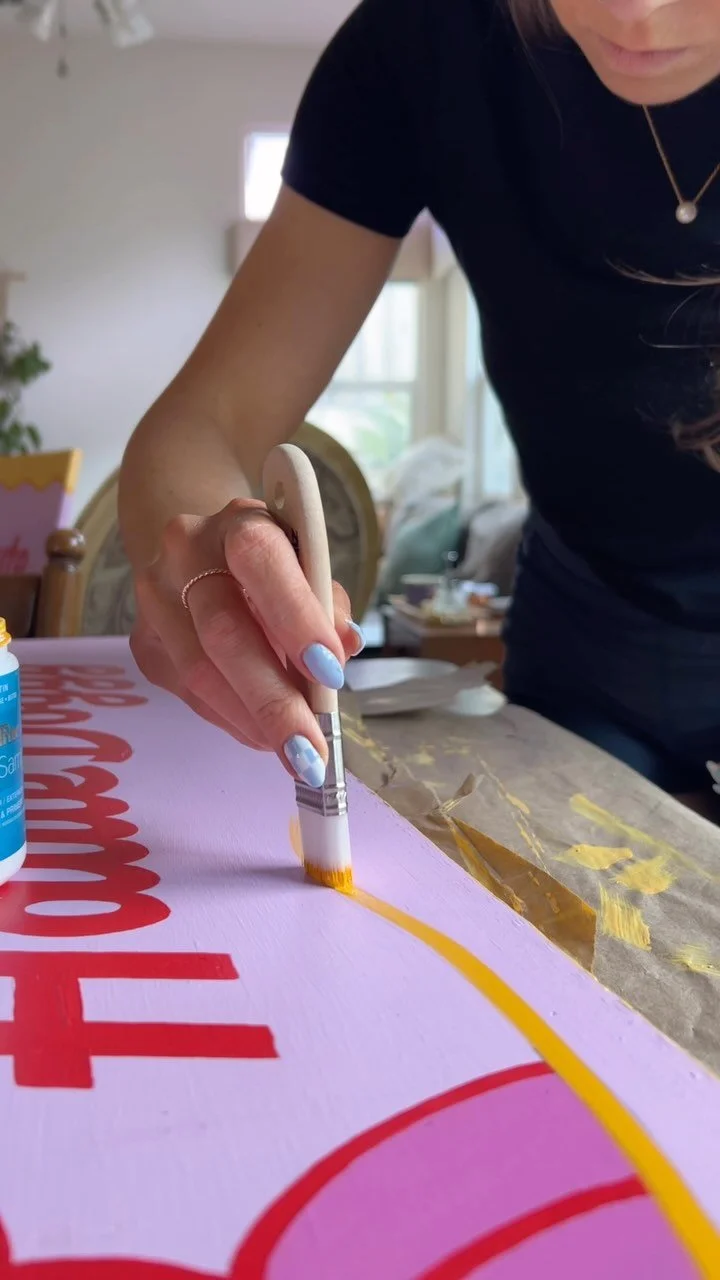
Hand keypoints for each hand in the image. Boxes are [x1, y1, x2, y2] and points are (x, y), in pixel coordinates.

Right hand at [130, 499, 363, 786]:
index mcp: (239, 522)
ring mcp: (155, 598)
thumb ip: (327, 603)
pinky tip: (260, 733)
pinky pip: (188, 694)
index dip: (295, 617)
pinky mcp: (143, 642)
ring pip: (199, 672)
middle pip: (223, 632)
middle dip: (273, 701)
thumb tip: (346, 645)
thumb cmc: (271, 566)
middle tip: (310, 752)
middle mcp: (185, 552)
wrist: (200, 553)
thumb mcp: (308, 569)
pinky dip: (232, 720)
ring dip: (252, 722)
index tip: (330, 673)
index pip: (260, 559)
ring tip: (294, 754)